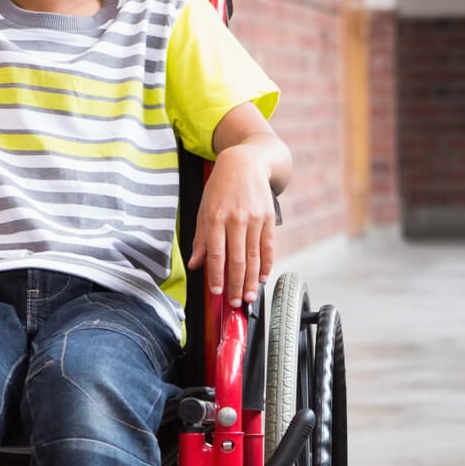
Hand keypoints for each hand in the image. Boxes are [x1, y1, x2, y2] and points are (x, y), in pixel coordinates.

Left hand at [187, 145, 275, 306]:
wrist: (246, 162)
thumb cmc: (220, 186)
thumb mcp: (204, 208)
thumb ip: (200, 238)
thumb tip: (195, 264)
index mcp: (216, 217)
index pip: (216, 253)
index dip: (217, 275)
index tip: (217, 292)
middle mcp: (236, 219)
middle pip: (237, 259)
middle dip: (236, 285)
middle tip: (235, 303)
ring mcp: (254, 219)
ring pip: (254, 257)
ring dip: (252, 280)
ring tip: (249, 296)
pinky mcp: (268, 218)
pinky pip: (268, 247)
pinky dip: (267, 264)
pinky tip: (263, 277)